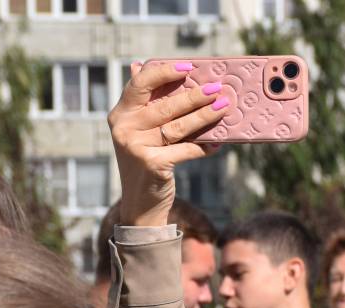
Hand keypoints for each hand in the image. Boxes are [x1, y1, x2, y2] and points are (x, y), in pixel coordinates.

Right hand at [108, 61, 227, 226]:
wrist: (140, 205)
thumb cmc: (144, 162)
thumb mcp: (137, 132)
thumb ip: (141, 103)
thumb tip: (139, 65)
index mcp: (120, 114)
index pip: (141, 83)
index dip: (165, 71)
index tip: (188, 67)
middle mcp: (124, 128)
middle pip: (166, 105)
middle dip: (195, 96)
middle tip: (217, 89)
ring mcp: (137, 146)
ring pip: (179, 126)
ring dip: (205, 116)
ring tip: (224, 108)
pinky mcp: (152, 164)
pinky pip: (186, 150)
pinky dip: (204, 147)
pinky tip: (217, 143)